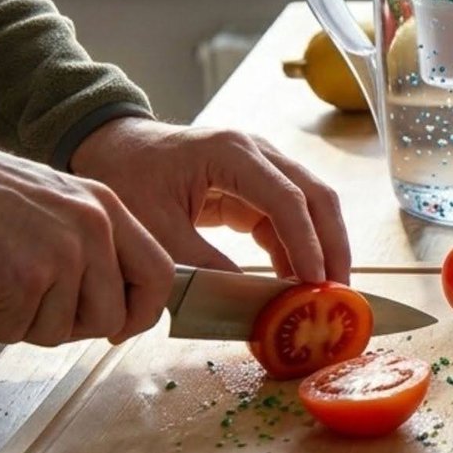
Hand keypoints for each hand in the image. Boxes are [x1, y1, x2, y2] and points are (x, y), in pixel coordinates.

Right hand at [0, 129, 172, 344]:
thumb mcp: (55, 203)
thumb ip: (89, 242)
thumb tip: (108, 301)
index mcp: (107, 208)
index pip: (160, 273)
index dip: (142, 311)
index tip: (120, 326)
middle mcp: (94, 228)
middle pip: (112, 316)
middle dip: (71, 328)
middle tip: (32, 312)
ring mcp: (63, 252)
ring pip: (61, 331)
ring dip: (21, 324)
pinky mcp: (26, 276)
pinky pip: (15, 330)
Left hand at [70, 118, 350, 283]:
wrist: (114, 149)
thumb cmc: (129, 177)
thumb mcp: (156, 227)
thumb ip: (200, 263)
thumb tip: (245, 304)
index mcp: (231, 152)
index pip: (285, 199)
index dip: (305, 243)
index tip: (316, 283)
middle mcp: (258, 151)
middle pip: (316, 196)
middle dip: (332, 245)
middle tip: (338, 291)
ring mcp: (263, 166)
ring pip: (312, 206)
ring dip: (322, 247)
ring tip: (325, 293)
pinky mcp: (258, 185)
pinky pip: (289, 217)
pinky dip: (297, 248)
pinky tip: (295, 281)